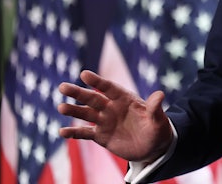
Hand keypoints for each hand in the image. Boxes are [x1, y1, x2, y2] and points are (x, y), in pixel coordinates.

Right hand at [57, 69, 172, 162]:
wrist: (152, 147)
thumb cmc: (157, 129)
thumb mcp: (158, 120)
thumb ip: (155, 108)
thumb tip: (160, 94)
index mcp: (125, 99)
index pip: (109, 88)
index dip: (97, 81)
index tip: (84, 74)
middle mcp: (112, 108)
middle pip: (93, 98)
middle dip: (78, 93)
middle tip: (63, 87)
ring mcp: (105, 121)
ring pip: (86, 114)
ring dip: (73, 110)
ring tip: (61, 107)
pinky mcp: (101, 136)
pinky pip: (85, 133)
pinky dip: (74, 133)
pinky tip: (62, 132)